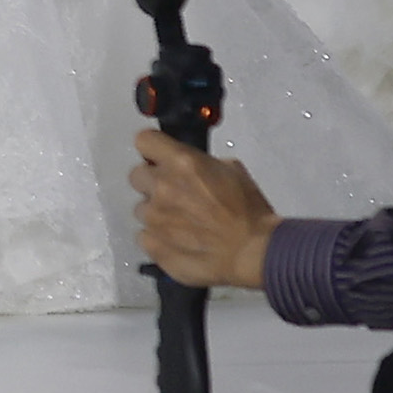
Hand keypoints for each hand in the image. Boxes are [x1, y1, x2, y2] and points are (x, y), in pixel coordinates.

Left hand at [127, 131, 281, 291]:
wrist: (255, 252)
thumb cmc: (250, 211)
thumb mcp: (233, 171)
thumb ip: (201, 163)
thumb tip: (190, 167)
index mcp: (181, 162)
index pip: (144, 141)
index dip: (152, 150)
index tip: (160, 159)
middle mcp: (161, 186)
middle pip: (137, 176)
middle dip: (153, 183)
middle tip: (175, 196)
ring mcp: (153, 217)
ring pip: (142, 209)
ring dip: (158, 214)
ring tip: (183, 225)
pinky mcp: (152, 244)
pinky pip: (144, 236)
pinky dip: (158, 239)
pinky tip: (179, 243)